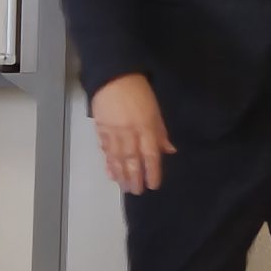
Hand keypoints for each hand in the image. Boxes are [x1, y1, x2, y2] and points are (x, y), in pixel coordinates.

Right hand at [91, 73, 175, 194]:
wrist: (113, 78)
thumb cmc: (140, 92)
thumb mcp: (155, 110)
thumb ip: (161, 132)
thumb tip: (169, 151)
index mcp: (146, 126)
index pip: (151, 154)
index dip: (152, 171)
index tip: (154, 185)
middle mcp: (130, 132)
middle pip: (133, 160)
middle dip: (135, 178)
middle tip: (137, 192)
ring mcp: (114, 132)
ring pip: (118, 158)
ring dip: (121, 175)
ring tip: (124, 187)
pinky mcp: (101, 130)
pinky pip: (105, 151)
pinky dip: (108, 164)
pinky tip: (111, 173)